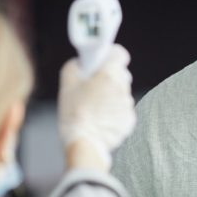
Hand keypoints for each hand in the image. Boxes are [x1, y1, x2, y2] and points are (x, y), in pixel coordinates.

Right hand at [59, 44, 136, 170]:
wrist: (84, 142)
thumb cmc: (74, 113)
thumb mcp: (67, 85)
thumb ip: (74, 67)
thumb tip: (80, 62)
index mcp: (109, 74)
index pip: (120, 54)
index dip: (111, 55)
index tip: (103, 60)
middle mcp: (123, 87)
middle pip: (120, 74)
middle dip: (109, 77)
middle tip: (94, 86)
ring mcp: (128, 104)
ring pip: (121, 93)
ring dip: (111, 96)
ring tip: (94, 107)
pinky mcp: (130, 119)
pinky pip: (122, 110)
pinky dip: (114, 112)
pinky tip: (100, 119)